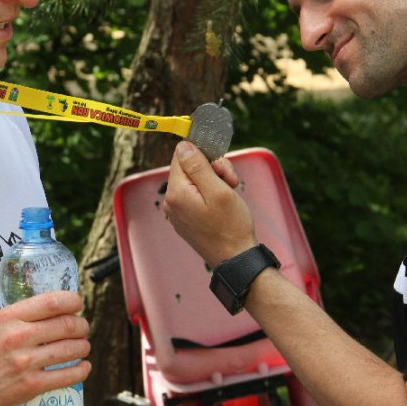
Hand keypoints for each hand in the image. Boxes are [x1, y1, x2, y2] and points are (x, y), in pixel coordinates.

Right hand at [0, 290, 89, 405]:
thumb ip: (20, 317)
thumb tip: (52, 310)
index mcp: (8, 318)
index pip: (53, 301)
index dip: (73, 302)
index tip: (77, 305)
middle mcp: (17, 337)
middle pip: (68, 325)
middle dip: (82, 326)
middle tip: (82, 329)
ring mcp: (25, 363)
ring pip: (71, 349)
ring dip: (83, 347)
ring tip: (82, 347)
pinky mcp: (30, 387)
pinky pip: (67, 376)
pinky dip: (82, 370)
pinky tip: (83, 367)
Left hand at [161, 140, 256, 266]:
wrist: (236, 260)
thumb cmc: (231, 226)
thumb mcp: (218, 190)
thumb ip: (198, 166)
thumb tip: (182, 145)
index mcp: (176, 193)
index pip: (182, 155)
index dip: (205, 154)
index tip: (223, 167)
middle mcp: (171, 202)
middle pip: (189, 168)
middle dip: (213, 169)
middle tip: (232, 182)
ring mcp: (177, 212)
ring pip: (194, 181)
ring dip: (214, 181)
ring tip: (230, 193)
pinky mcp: (185, 218)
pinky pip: (195, 195)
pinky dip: (210, 194)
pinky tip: (223, 203)